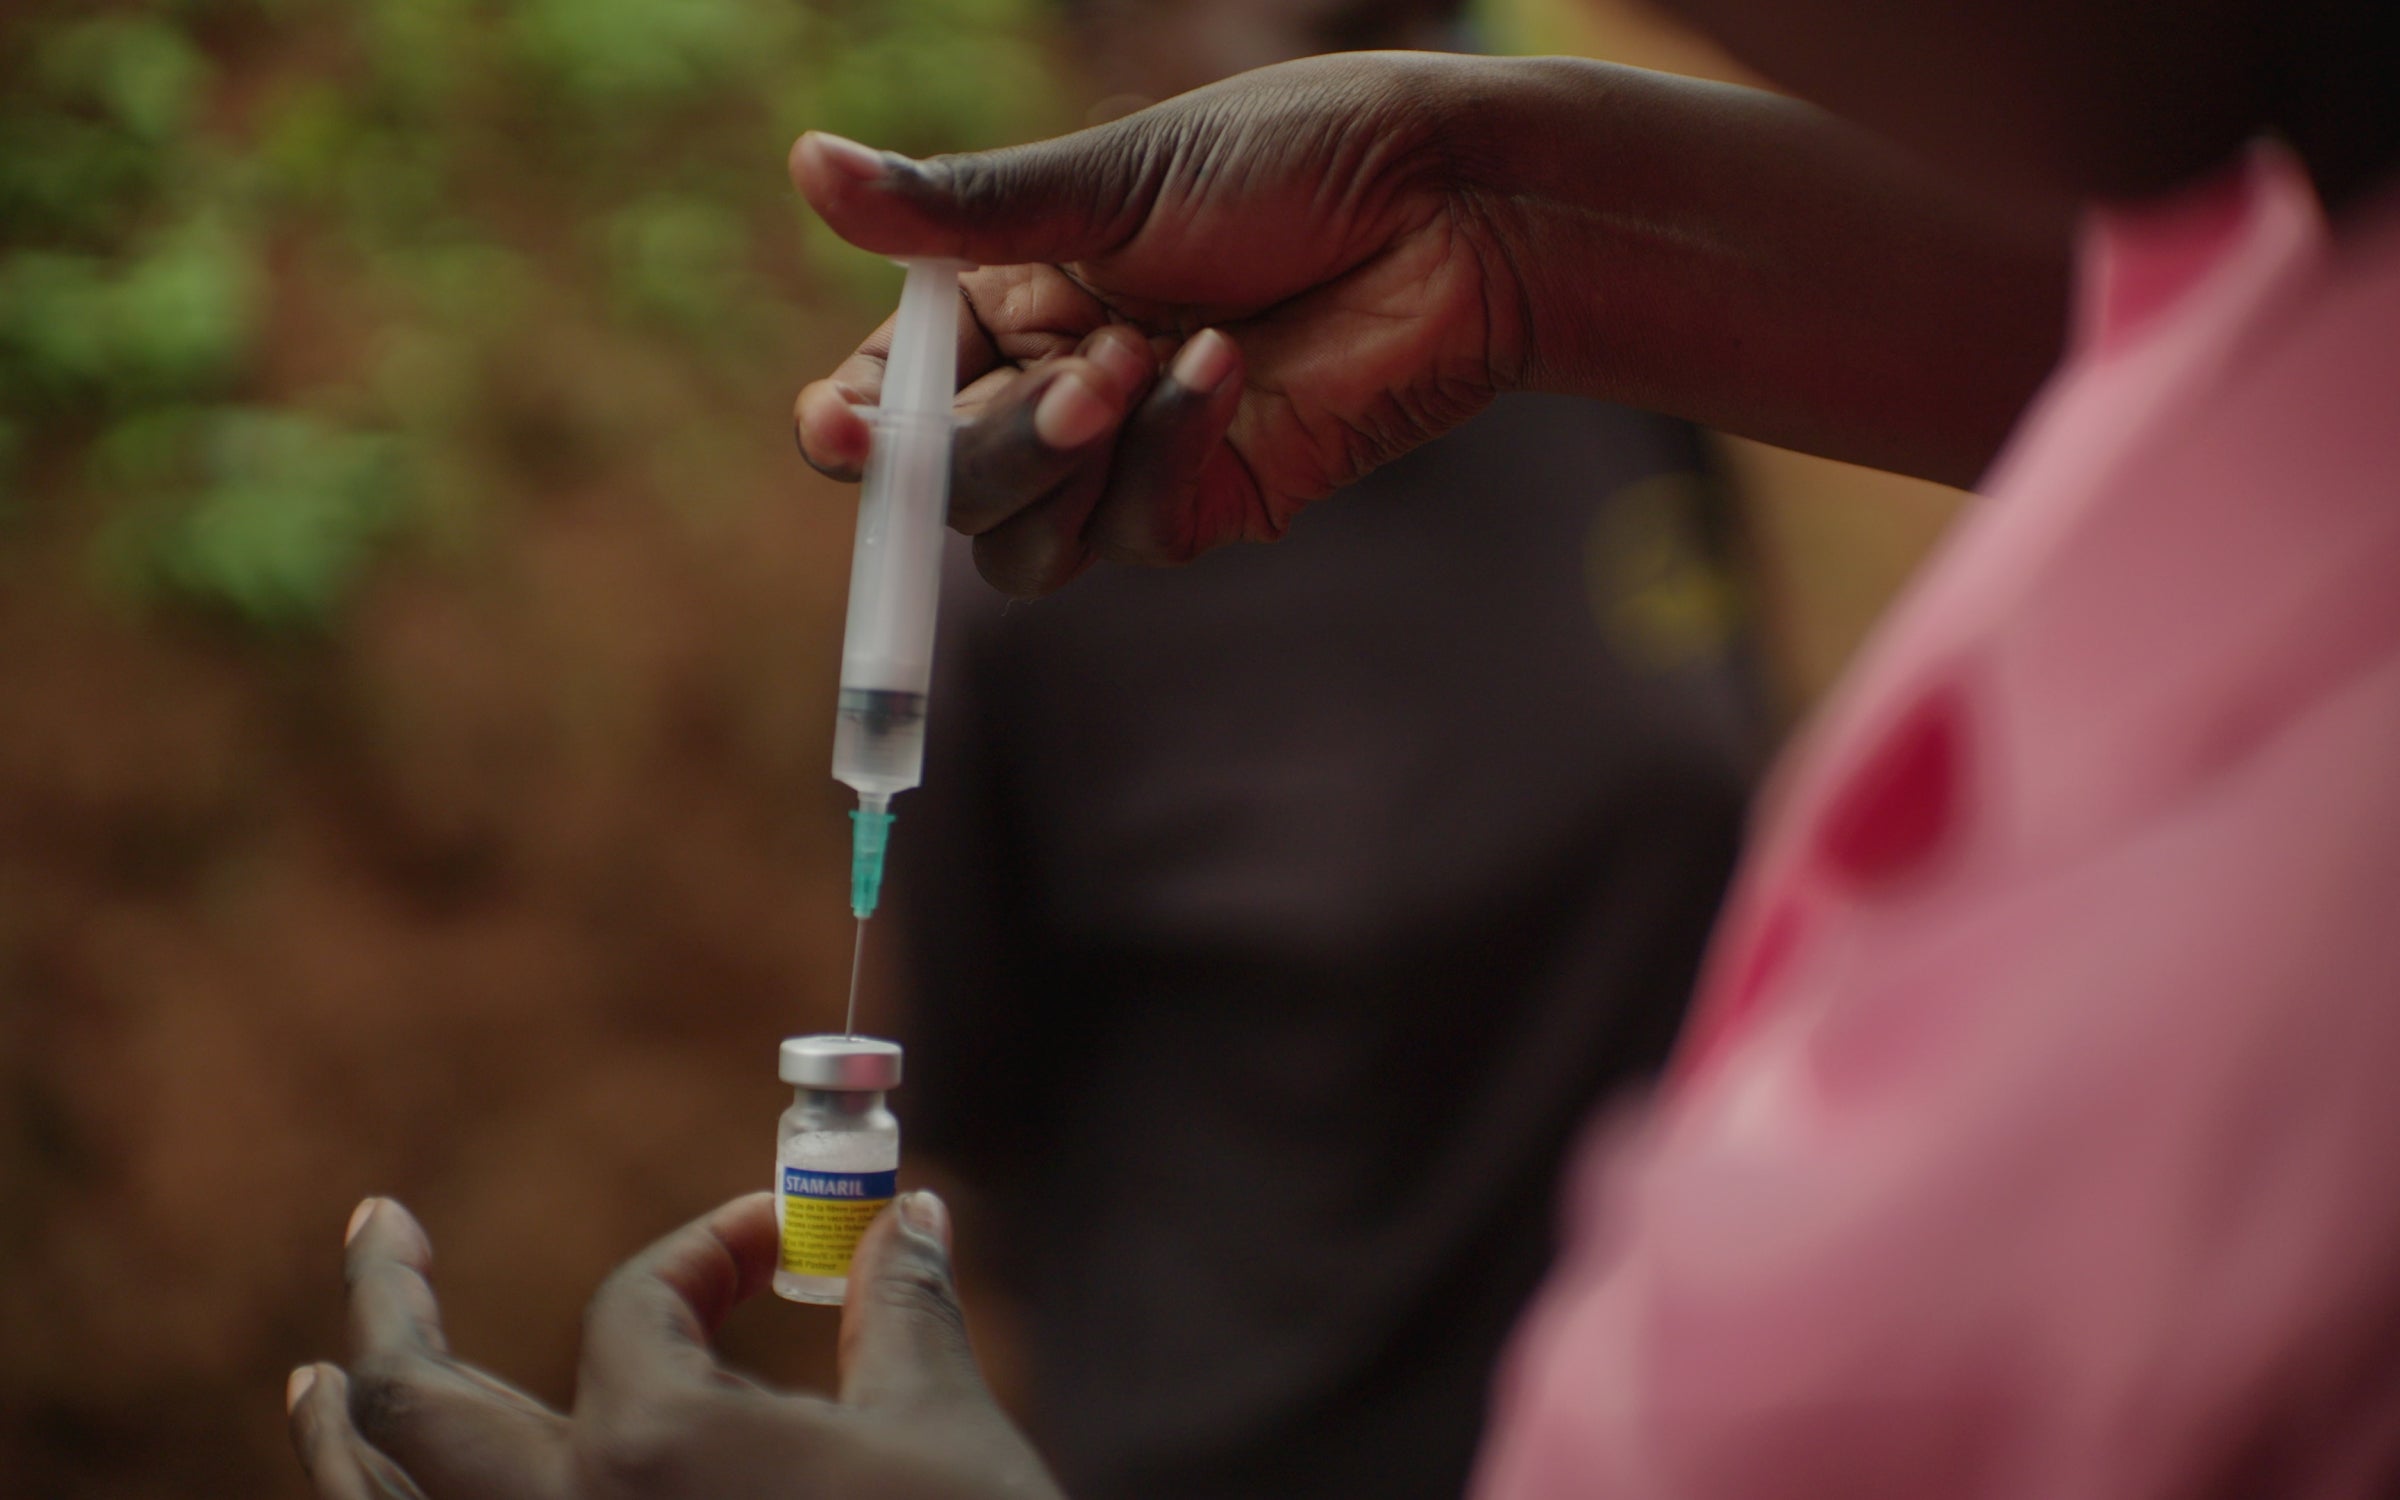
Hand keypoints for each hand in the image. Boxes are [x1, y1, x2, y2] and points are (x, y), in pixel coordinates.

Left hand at [285, 1192, 1060, 1499]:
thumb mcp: (938, 1427)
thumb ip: (898, 1306)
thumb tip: (903, 1214)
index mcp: (652, 1447)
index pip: (638, 1308)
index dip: (708, 1252)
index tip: (778, 1242)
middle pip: (413, 1394)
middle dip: (388, 1295)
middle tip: (382, 1224)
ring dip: (344, 1432)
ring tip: (322, 1376)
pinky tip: (399, 1499)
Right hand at [790, 52, 1528, 594]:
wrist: (1448, 208)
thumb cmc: (1291, 160)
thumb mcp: (1111, 178)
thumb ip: (957, 210)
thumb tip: (804, 164)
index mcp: (1004, 299)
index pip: (889, 400)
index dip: (856, 431)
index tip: (848, 428)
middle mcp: (1051, 388)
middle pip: (948, 489)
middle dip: (986, 446)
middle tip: (1071, 377)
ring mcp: (1129, 458)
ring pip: (1027, 545)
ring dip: (1065, 466)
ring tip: (1139, 362)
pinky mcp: (1211, 502)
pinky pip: (1139, 531)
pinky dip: (1169, 452)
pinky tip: (1223, 366)